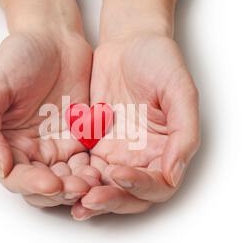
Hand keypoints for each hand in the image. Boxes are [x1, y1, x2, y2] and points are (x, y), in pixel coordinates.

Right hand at [0, 0, 99, 207]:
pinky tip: (103, 170)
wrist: (54, 37)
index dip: (31, 185)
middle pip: (43, 187)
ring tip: (93, 182)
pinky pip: (88, 163)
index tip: (51, 183)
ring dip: (79, 187)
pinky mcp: (82, 139)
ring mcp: (58, 146)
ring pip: (67, 180)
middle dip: (59, 191)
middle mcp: (31, 151)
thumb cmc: (18, 57)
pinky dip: (94, 171)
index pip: (15, 178)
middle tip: (77, 187)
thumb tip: (0, 165)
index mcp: (6, 143)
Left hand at [72, 32, 199, 219]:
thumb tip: (174, 174)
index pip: (157, 186)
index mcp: (166, 151)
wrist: (128, 42)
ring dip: (89, 197)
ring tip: (70, 198)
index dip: (140, 187)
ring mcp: (116, 153)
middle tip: (89, 199)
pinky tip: (59, 180)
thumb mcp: (180, 91)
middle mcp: (141, 159)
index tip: (118, 174)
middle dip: (111, 200)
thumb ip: (183, 133)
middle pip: (129, 196)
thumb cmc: (159, 61)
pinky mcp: (92, 145)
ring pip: (104, 188)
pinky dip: (74, 178)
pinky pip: (83, 169)